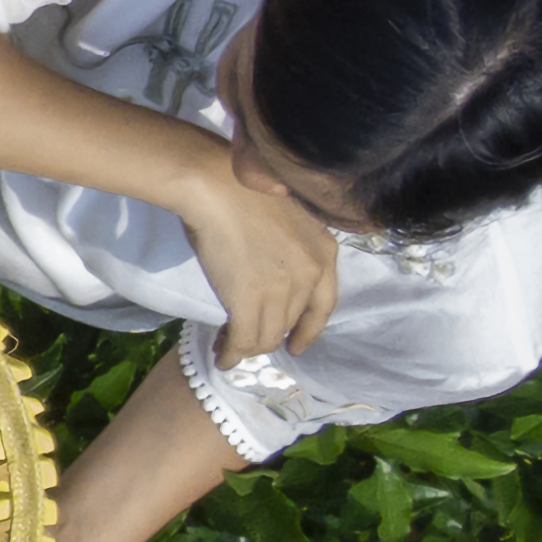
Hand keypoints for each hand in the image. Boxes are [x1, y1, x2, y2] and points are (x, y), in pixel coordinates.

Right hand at [176, 152, 341, 362]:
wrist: (216, 185)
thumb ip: (290, 251)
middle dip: (267, 335)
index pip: (324, 306)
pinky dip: (233, 353)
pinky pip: (244, 339)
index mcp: (325, 253)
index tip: (296, 345)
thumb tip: (269, 275)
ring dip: (247, 347)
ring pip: (267, 336)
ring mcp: (282, 289)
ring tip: (227, 347)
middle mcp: (311, 274)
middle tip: (244, 339)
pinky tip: (223, 356)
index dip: (308, 330)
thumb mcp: (287, 220)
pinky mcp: (250, 300)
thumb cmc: (244, 189)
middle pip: (289, 322)